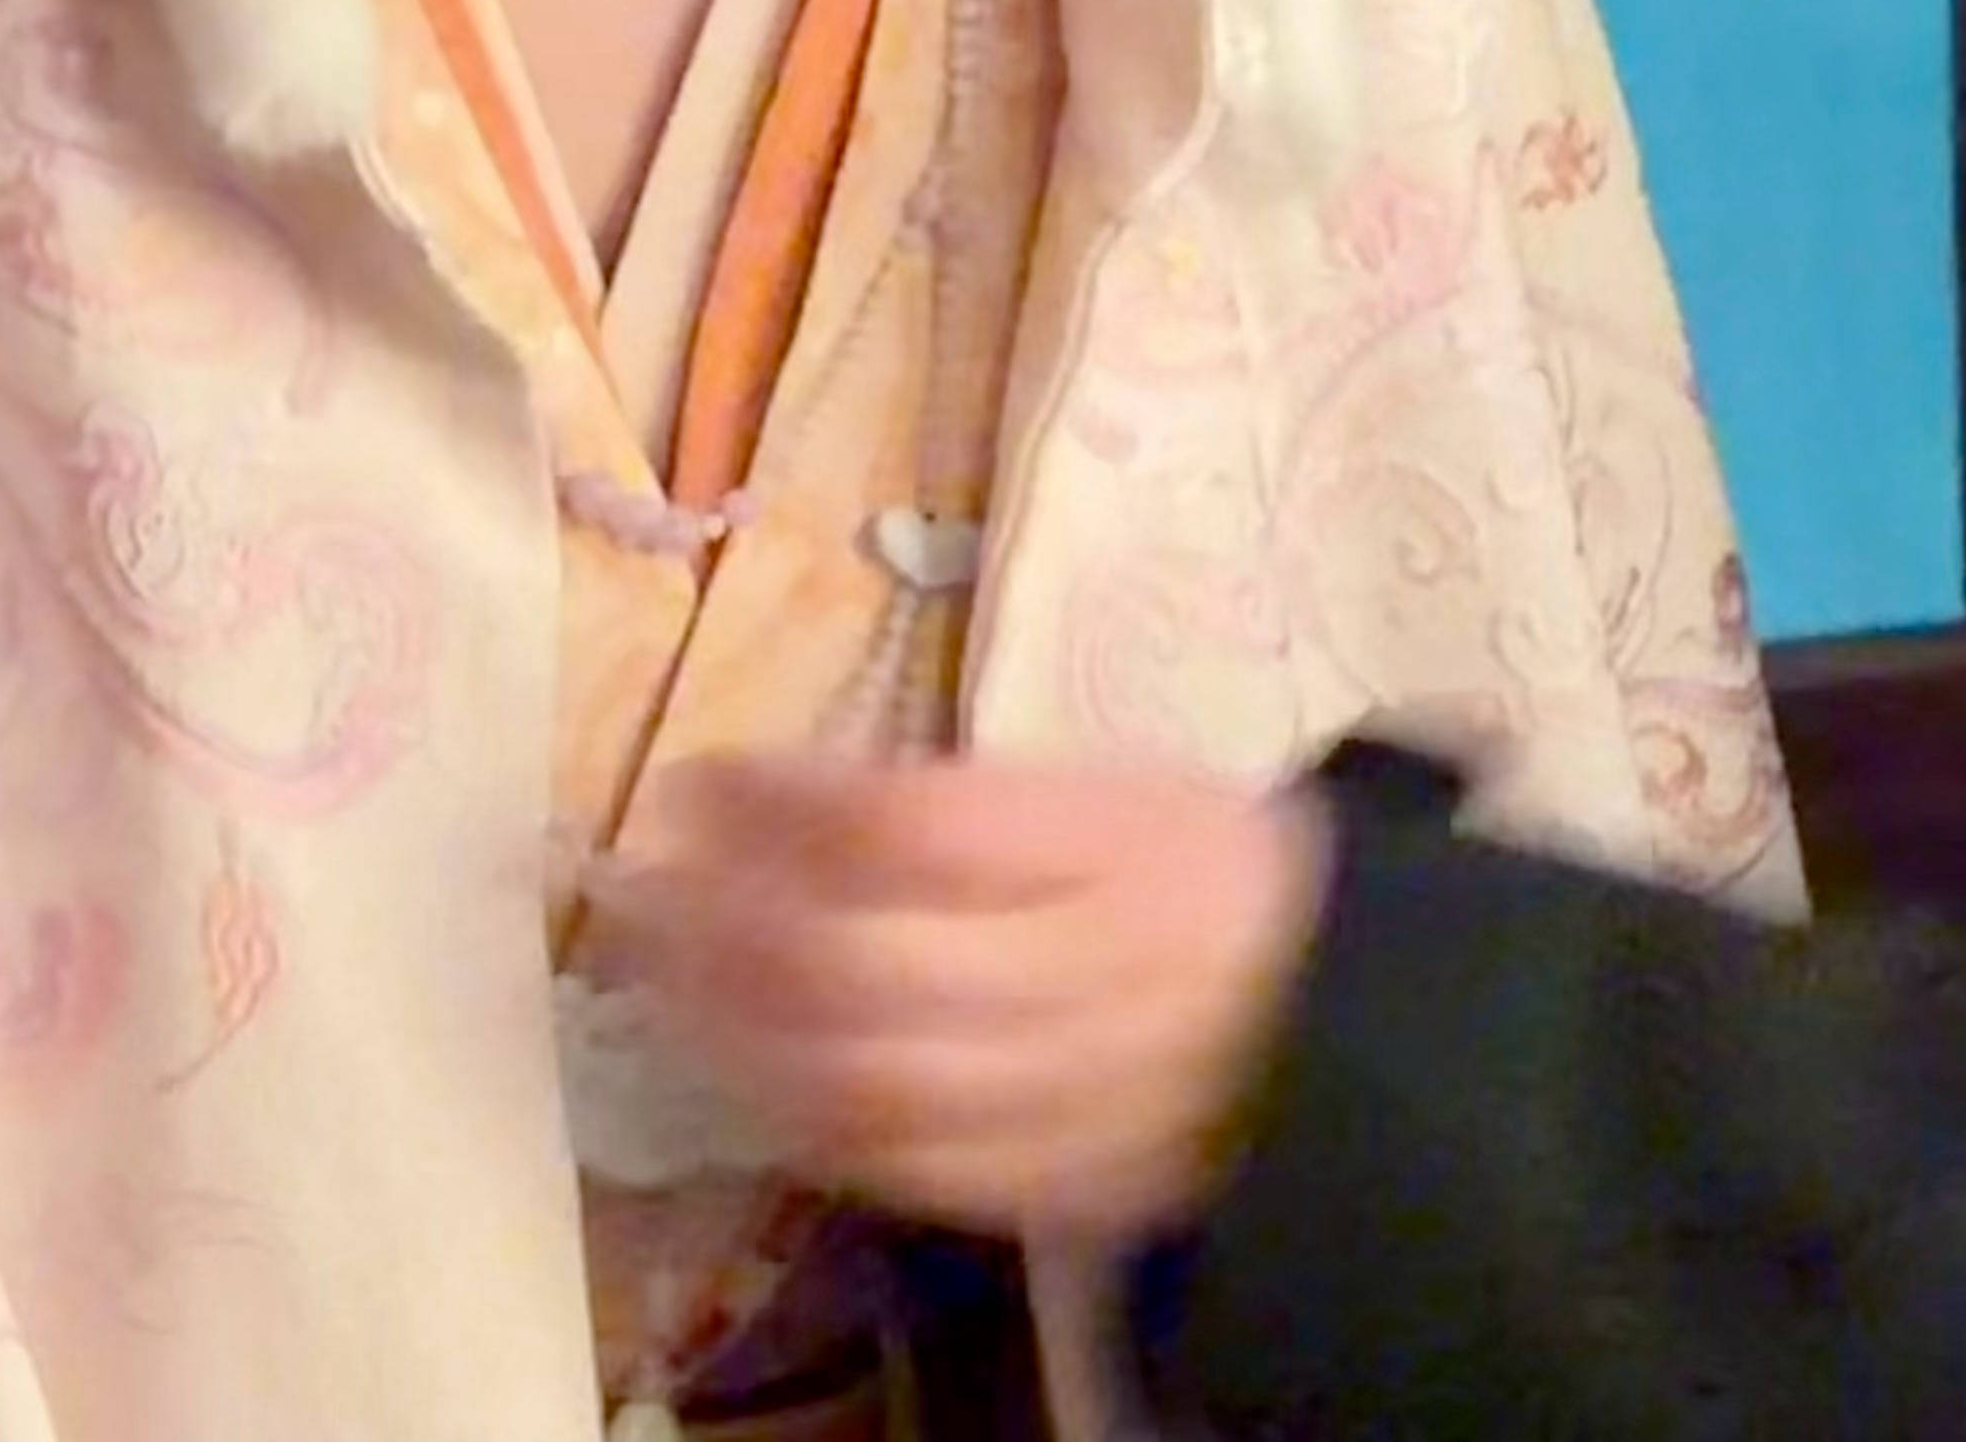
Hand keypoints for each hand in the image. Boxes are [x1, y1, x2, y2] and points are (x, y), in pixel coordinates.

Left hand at [598, 750, 1332, 1247]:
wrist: (1338, 1021)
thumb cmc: (1193, 868)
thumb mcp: (1102, 785)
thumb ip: (954, 797)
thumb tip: (776, 798)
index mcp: (1110, 849)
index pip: (911, 829)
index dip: (785, 807)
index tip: (697, 778)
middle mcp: (1085, 980)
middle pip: (867, 963)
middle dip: (723, 921)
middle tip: (628, 876)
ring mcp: (1068, 1100)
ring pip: (866, 1077)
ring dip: (731, 1023)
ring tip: (649, 969)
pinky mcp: (1052, 1187)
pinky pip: (903, 1164)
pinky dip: (798, 1112)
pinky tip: (734, 1064)